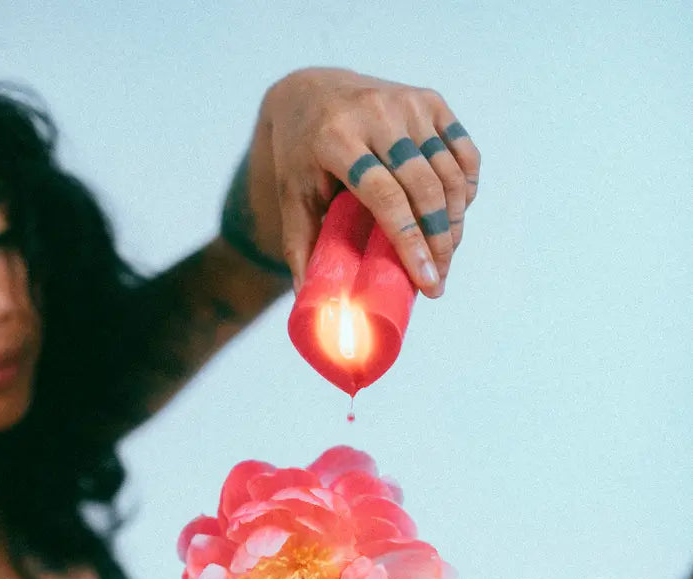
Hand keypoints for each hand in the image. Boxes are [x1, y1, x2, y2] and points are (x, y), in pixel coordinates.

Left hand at [249, 67, 480, 295]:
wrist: (311, 93)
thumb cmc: (301, 158)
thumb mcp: (291, 198)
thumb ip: (300, 248)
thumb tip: (314, 307)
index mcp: (336, 138)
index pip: (385, 196)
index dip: (410, 241)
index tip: (426, 280)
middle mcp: (376, 113)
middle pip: (424, 188)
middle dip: (439, 242)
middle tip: (438, 281)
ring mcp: (407, 103)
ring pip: (449, 173)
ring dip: (454, 222)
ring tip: (445, 257)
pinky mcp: (430, 101)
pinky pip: (463, 152)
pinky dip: (465, 189)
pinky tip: (455, 216)